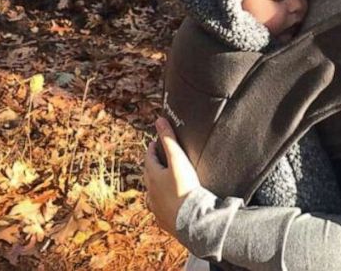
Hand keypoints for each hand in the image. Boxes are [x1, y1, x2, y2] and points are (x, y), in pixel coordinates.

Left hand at [143, 117, 200, 233]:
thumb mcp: (178, 159)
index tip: (156, 143)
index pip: (149, 158)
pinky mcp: (164, 220)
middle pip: (149, 175)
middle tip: (160, 159)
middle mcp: (150, 192)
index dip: (153, 148)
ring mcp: (156, 208)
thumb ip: (169, 139)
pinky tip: (170, 205)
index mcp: (152, 176)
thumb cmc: (184, 188)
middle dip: (154, 165)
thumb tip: (159, 120)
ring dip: (157, 186)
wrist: (191, 220)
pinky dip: (164, 203)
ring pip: (153, 194)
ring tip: (164, 182)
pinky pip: (161, 209)